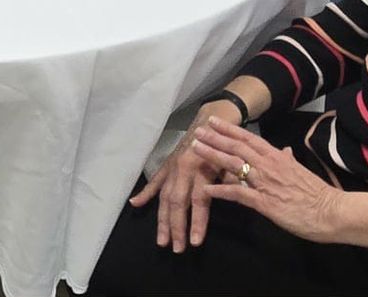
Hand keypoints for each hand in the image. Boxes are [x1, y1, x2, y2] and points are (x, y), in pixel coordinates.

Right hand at [126, 99, 240, 251]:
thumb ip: (230, 182)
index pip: (199, 201)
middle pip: (178, 203)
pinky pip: (155, 182)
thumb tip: (233, 200)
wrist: (213, 119)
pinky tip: (135, 204)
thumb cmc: (227, 144)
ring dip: (162, 220)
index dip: (198, 222)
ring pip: (165, 197)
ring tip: (161, 240)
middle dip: (176, 227)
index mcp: (202, 168)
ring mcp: (172, 168)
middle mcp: (184, 169)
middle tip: (176, 248)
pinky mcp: (166, 165)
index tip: (195, 242)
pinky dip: (145, 193)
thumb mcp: (233, 163)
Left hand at [190, 119, 344, 243]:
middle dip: (215, 138)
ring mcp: (265, 183)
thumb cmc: (317, 194)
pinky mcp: (264, 202)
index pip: (249, 138)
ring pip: (234, 165)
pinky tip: (206, 189)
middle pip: (237, 147)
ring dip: (213, 156)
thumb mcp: (301, 170)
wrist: (331, 211)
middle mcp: (269, 165)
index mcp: (277, 157)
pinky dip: (221, 190)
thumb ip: (289, 159)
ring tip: (195, 150)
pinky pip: (238, 194)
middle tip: (196, 130)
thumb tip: (285, 150)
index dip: (229, 129)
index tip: (213, 121)